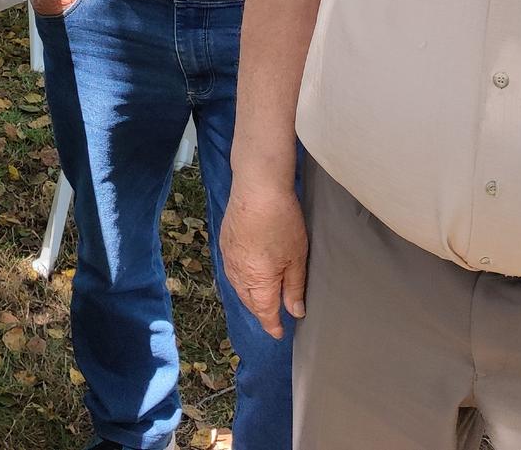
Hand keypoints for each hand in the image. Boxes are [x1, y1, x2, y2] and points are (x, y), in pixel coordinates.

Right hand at [219, 181, 308, 339]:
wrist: (257, 187)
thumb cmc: (281, 221)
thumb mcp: (296, 258)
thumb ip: (293, 288)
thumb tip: (295, 312)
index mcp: (258, 282)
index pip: (265, 313)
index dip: (273, 325)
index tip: (280, 333)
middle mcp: (238, 274)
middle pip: (249, 302)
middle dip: (261, 312)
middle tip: (274, 317)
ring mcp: (228, 258)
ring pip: (238, 287)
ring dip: (250, 296)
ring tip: (263, 298)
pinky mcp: (224, 243)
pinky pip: (232, 271)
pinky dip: (241, 279)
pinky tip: (249, 274)